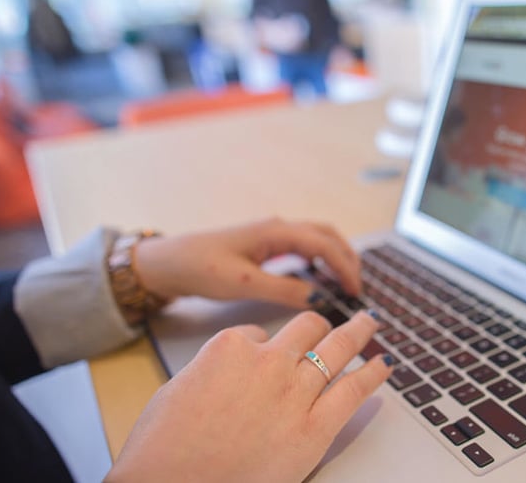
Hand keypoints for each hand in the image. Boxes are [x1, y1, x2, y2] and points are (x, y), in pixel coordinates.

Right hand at [105, 310, 393, 481]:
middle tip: (342, 321)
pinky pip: (353, 390)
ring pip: (336, 349)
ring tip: (370, 324)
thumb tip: (229, 369)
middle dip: (323, 325)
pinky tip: (384, 365)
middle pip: (307, 328)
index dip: (266, 347)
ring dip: (358, 333)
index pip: (259, 334)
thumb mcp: (177, 390)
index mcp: (229, 348)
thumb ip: (212, 370)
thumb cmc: (162, 450)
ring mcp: (293, 393)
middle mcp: (266, 363)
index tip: (271, 356)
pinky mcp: (313, 429)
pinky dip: (373, 375)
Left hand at [134, 218, 360, 307]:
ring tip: (346, 282)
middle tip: (358, 287)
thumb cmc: (200, 268)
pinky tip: (320, 277)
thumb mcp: (243, 284)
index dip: (345, 267)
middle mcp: (277, 228)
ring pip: (317, 238)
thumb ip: (283, 290)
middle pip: (327, 235)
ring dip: (335, 256)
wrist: (167, 263)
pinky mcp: (264, 245)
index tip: (355, 291)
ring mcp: (271, 234)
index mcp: (275, 231)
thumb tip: (319, 298)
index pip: (324, 244)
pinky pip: (302, 246)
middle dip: (347, 258)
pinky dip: (319, 259)